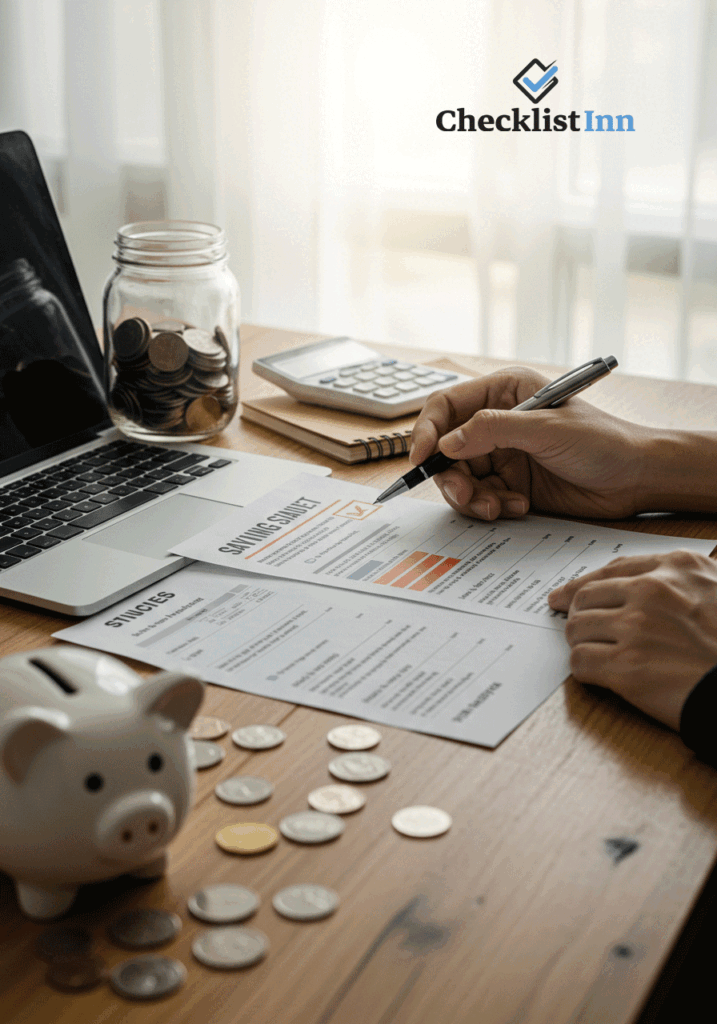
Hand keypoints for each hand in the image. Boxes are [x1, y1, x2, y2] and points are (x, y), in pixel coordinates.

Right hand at [410, 367, 653, 519]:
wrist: (636, 479)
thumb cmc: (603, 441)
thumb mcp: (547, 430)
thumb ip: (493, 431)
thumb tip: (448, 443)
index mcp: (503, 392)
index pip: (447, 406)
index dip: (427, 431)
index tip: (420, 459)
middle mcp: (497, 422)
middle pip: (446, 449)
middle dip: (451, 476)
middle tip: (465, 495)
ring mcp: (502, 455)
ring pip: (460, 479)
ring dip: (472, 497)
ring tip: (497, 507)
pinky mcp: (510, 484)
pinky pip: (480, 499)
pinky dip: (491, 507)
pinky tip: (518, 506)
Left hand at [548, 550, 716, 730]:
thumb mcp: (715, 590)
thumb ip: (678, 579)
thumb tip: (633, 583)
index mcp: (676, 567)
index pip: (612, 569)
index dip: (582, 584)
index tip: (564, 595)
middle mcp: (653, 592)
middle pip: (586, 597)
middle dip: (578, 616)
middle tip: (579, 631)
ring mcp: (638, 629)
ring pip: (578, 628)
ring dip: (580, 643)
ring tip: (595, 654)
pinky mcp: (627, 668)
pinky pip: (580, 661)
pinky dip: (583, 669)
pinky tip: (598, 674)